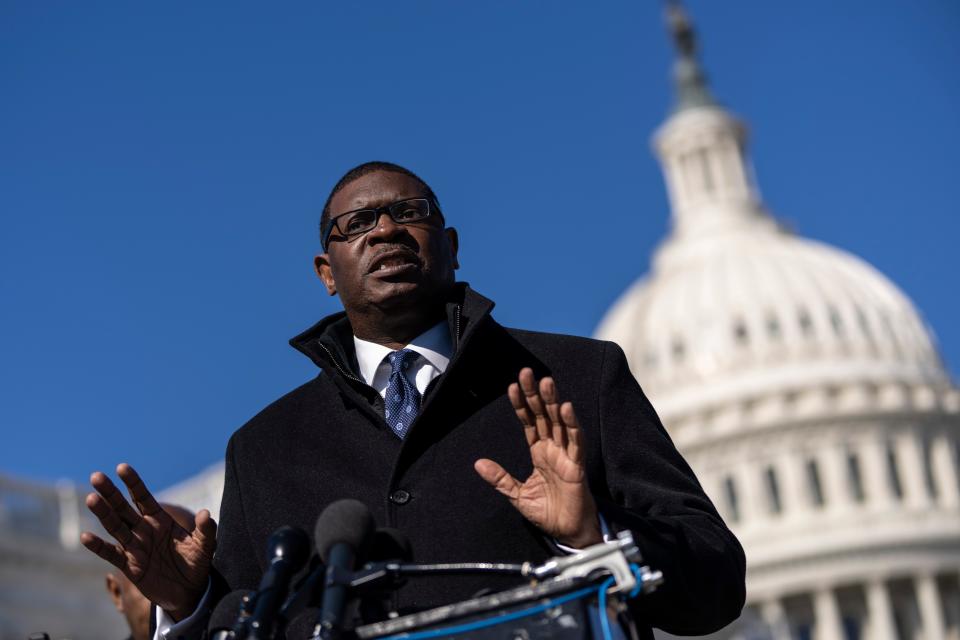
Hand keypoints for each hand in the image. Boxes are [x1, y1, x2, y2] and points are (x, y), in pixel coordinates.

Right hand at [80, 463, 216, 620]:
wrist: (188, 591)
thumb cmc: (195, 563)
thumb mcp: (204, 545)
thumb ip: (206, 529)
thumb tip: (206, 513)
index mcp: (160, 520)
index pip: (143, 498)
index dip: (133, 483)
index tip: (121, 467)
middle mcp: (144, 530)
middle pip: (124, 508)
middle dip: (111, 493)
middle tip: (96, 476)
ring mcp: (135, 547)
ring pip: (115, 527)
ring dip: (103, 513)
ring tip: (91, 499)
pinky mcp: (129, 565)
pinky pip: (111, 554)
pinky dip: (98, 546)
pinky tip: (86, 536)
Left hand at [475, 368, 601, 547]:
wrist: (567, 533)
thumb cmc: (548, 513)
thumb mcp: (517, 495)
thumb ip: (500, 479)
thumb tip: (478, 463)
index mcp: (539, 452)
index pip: (529, 422)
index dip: (521, 405)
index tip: (513, 386)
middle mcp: (553, 449)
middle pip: (543, 415)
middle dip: (535, 394)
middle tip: (527, 372)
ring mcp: (566, 455)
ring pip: (559, 422)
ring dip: (553, 402)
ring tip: (545, 382)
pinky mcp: (576, 466)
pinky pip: (575, 441)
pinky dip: (572, 425)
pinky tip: (565, 408)